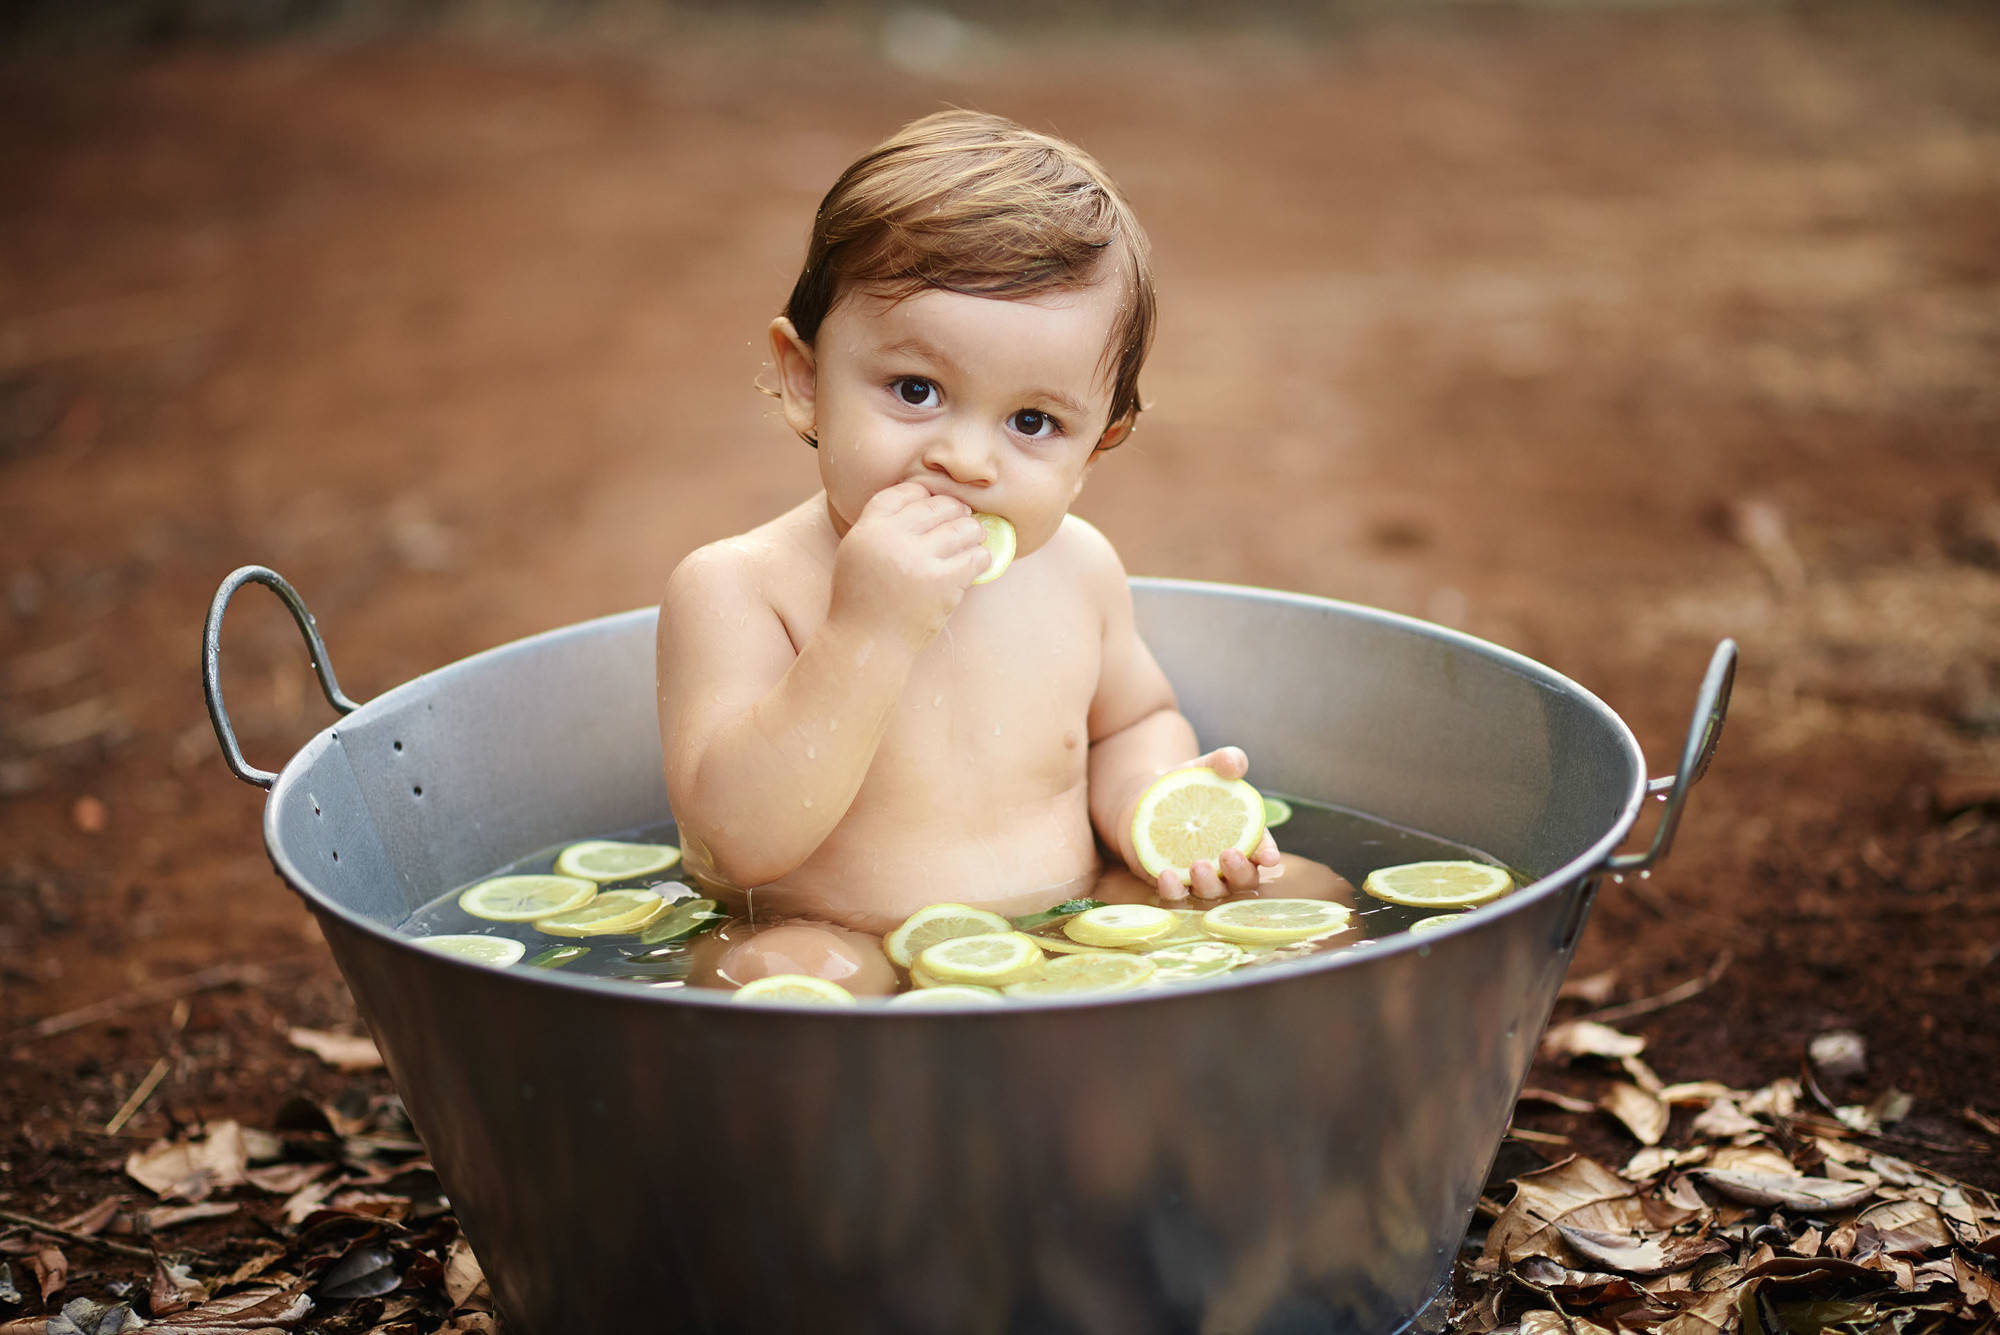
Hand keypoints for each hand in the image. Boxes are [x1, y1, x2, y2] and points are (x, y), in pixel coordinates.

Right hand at [827, 481, 990, 648]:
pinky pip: (975, 557)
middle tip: (962, 516)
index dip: (923, 494)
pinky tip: (977, 560)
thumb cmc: (864, 598)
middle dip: (955, 509)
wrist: (868, 642)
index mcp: (868, 529)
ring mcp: (919, 560)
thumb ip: (881, 525)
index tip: (933, 503)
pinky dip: (980, 556)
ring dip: (973, 530)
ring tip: (974, 535)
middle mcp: (892, 540)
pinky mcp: (943, 582)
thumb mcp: (857, 551)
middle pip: (937, 505)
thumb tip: (924, 498)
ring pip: (962, 527)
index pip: (904, 492)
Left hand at [1139, 746, 1282, 900]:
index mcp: (1244, 837)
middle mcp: (1225, 864)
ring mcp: (1198, 878)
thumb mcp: (1205, 767)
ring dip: (1209, 884)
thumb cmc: (1185, 783)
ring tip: (1197, 865)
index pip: (1263, 851)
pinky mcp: (1171, 883)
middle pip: (1243, 880)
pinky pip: (1176, 896)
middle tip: (1228, 854)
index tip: (1268, 857)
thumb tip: (1235, 762)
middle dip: (1240, 872)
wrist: (1143, 797)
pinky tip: (1165, 874)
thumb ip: (1224, 761)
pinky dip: (1173, 890)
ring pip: (1212, 893)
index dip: (1268, 855)